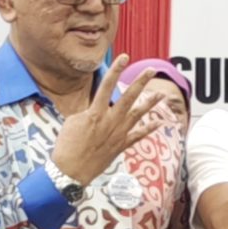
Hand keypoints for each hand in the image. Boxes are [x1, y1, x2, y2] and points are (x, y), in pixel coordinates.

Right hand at [50, 55, 165, 183]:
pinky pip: (138, 136)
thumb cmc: (66, 146)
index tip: (124, 57)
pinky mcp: (120, 146)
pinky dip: (149, 129)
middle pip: (129, 97)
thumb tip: (96, 109)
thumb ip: (87, 112)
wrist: (70, 171)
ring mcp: (118, 134)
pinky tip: (159, 123)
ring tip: (161, 94)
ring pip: (138, 115)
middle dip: (141, 82)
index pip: (107, 85)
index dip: (116, 69)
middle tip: (151, 70)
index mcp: (95, 112)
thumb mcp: (72, 122)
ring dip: (150, 104)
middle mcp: (110, 121)